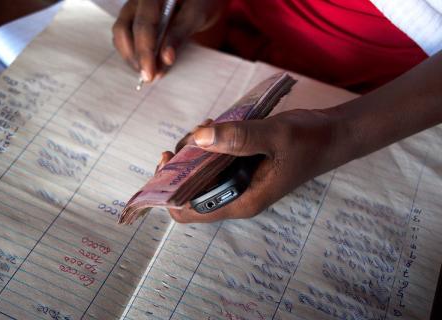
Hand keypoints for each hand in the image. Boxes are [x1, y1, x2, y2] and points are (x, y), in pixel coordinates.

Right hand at [112, 0, 227, 81]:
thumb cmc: (200, 2)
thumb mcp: (195, 16)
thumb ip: (179, 34)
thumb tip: (165, 59)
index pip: (143, 24)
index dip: (145, 52)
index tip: (150, 74)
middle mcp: (137, 0)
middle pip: (123, 30)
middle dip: (134, 57)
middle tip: (148, 77)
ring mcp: (132, 9)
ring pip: (120, 35)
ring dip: (132, 57)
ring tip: (149, 72)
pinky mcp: (133, 19)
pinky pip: (125, 37)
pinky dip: (133, 53)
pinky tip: (147, 64)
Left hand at [157, 108, 345, 222]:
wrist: (332, 135)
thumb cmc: (309, 140)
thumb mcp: (274, 136)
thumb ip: (238, 138)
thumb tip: (198, 138)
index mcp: (242, 200)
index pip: (190, 212)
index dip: (170, 193)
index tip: (168, 162)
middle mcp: (236, 195)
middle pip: (191, 191)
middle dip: (182, 165)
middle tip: (190, 138)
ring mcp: (239, 181)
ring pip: (201, 173)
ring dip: (195, 151)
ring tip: (206, 127)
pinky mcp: (242, 166)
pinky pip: (214, 159)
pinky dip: (208, 144)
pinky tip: (215, 126)